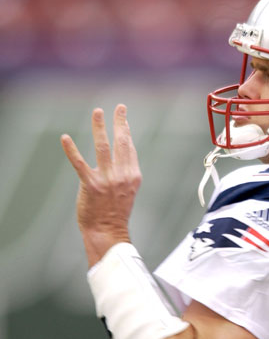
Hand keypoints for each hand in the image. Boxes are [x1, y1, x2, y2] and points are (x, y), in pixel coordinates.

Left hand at [61, 104, 141, 265]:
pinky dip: (72, 150)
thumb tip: (122, 153)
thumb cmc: (116, 211)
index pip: (130, 146)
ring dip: (100, 127)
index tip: (123, 116)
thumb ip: (126, 171)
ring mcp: (108, 179)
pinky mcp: (91, 185)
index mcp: (133, 175)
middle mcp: (123, 174)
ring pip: (103, 147)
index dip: (126, 129)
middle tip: (118, 107)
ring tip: (98, 112)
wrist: (107, 231)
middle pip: (121, 142)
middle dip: (120, 122)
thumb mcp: (128, 190)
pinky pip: (80, 164)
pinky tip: (65, 138)